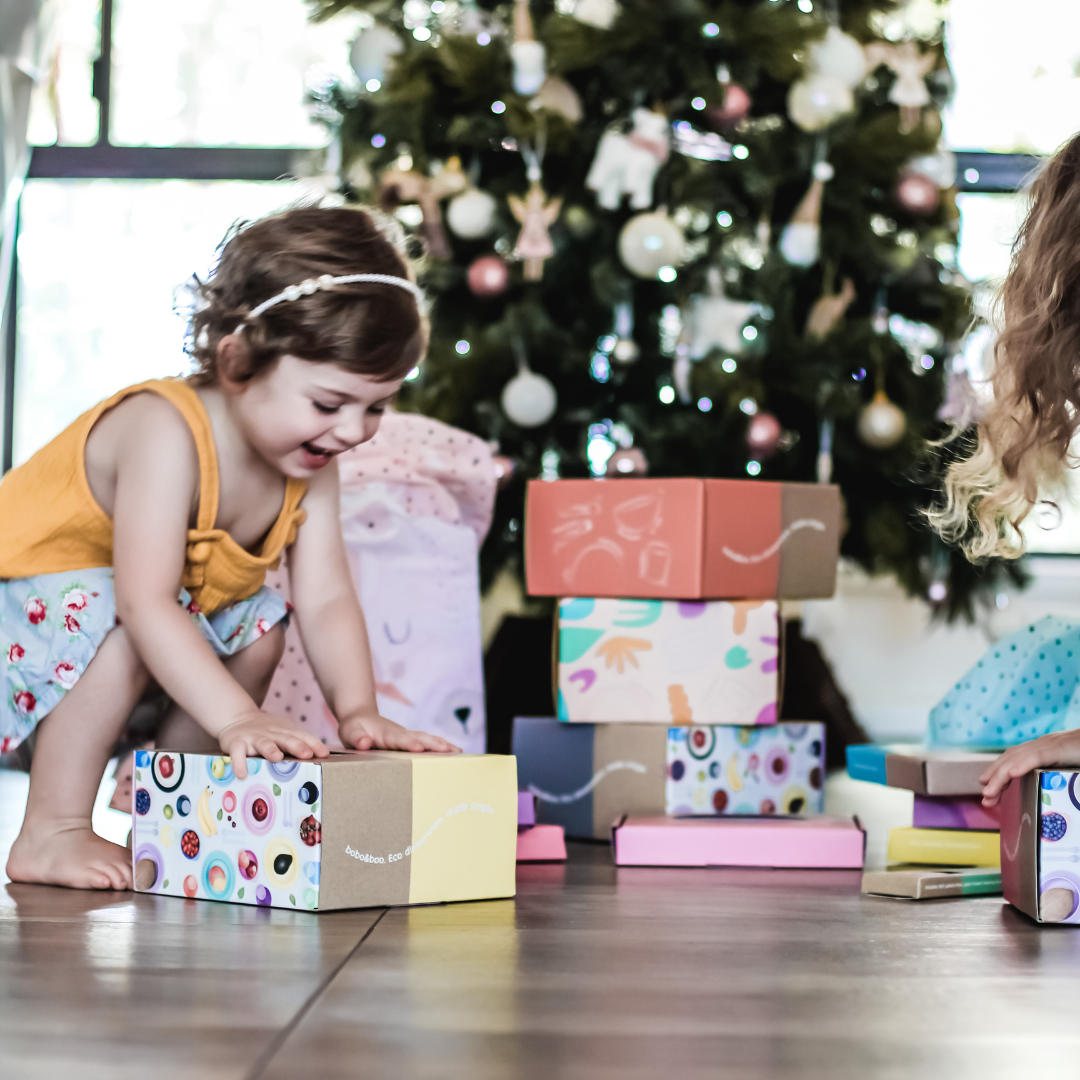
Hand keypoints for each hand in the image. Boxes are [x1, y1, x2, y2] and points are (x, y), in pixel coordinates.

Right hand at [217, 712, 329, 778]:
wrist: (237, 717)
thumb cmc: (266, 732)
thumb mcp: (283, 733)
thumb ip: (297, 743)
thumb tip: (321, 757)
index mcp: (285, 732)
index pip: (302, 736)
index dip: (313, 744)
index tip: (324, 753)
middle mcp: (271, 734)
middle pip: (286, 739)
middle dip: (297, 746)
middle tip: (306, 754)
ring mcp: (253, 738)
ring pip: (264, 743)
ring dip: (270, 749)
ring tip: (276, 757)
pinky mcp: (236, 742)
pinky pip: (237, 753)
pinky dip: (239, 763)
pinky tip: (242, 774)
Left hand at [338, 711, 460, 753]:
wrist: (361, 716)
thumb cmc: (355, 727)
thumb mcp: (349, 732)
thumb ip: (356, 738)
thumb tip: (364, 743)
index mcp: (387, 734)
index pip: (400, 739)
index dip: (410, 743)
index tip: (420, 747)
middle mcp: (401, 733)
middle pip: (421, 737)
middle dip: (434, 744)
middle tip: (449, 750)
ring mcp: (408, 736)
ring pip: (428, 739)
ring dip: (443, 745)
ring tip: (459, 752)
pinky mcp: (412, 740)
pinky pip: (429, 742)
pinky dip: (442, 746)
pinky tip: (455, 752)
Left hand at [979, 730, 1079, 805]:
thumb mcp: (1069, 771)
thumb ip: (1056, 779)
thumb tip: (1052, 794)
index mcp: (1043, 750)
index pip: (1014, 761)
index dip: (999, 774)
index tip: (988, 790)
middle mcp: (1041, 745)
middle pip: (1010, 760)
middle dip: (994, 779)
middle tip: (985, 798)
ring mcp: (1048, 745)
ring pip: (1017, 759)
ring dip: (1000, 776)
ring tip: (989, 792)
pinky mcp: (1057, 747)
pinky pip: (1036, 756)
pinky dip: (1022, 764)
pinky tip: (1012, 774)